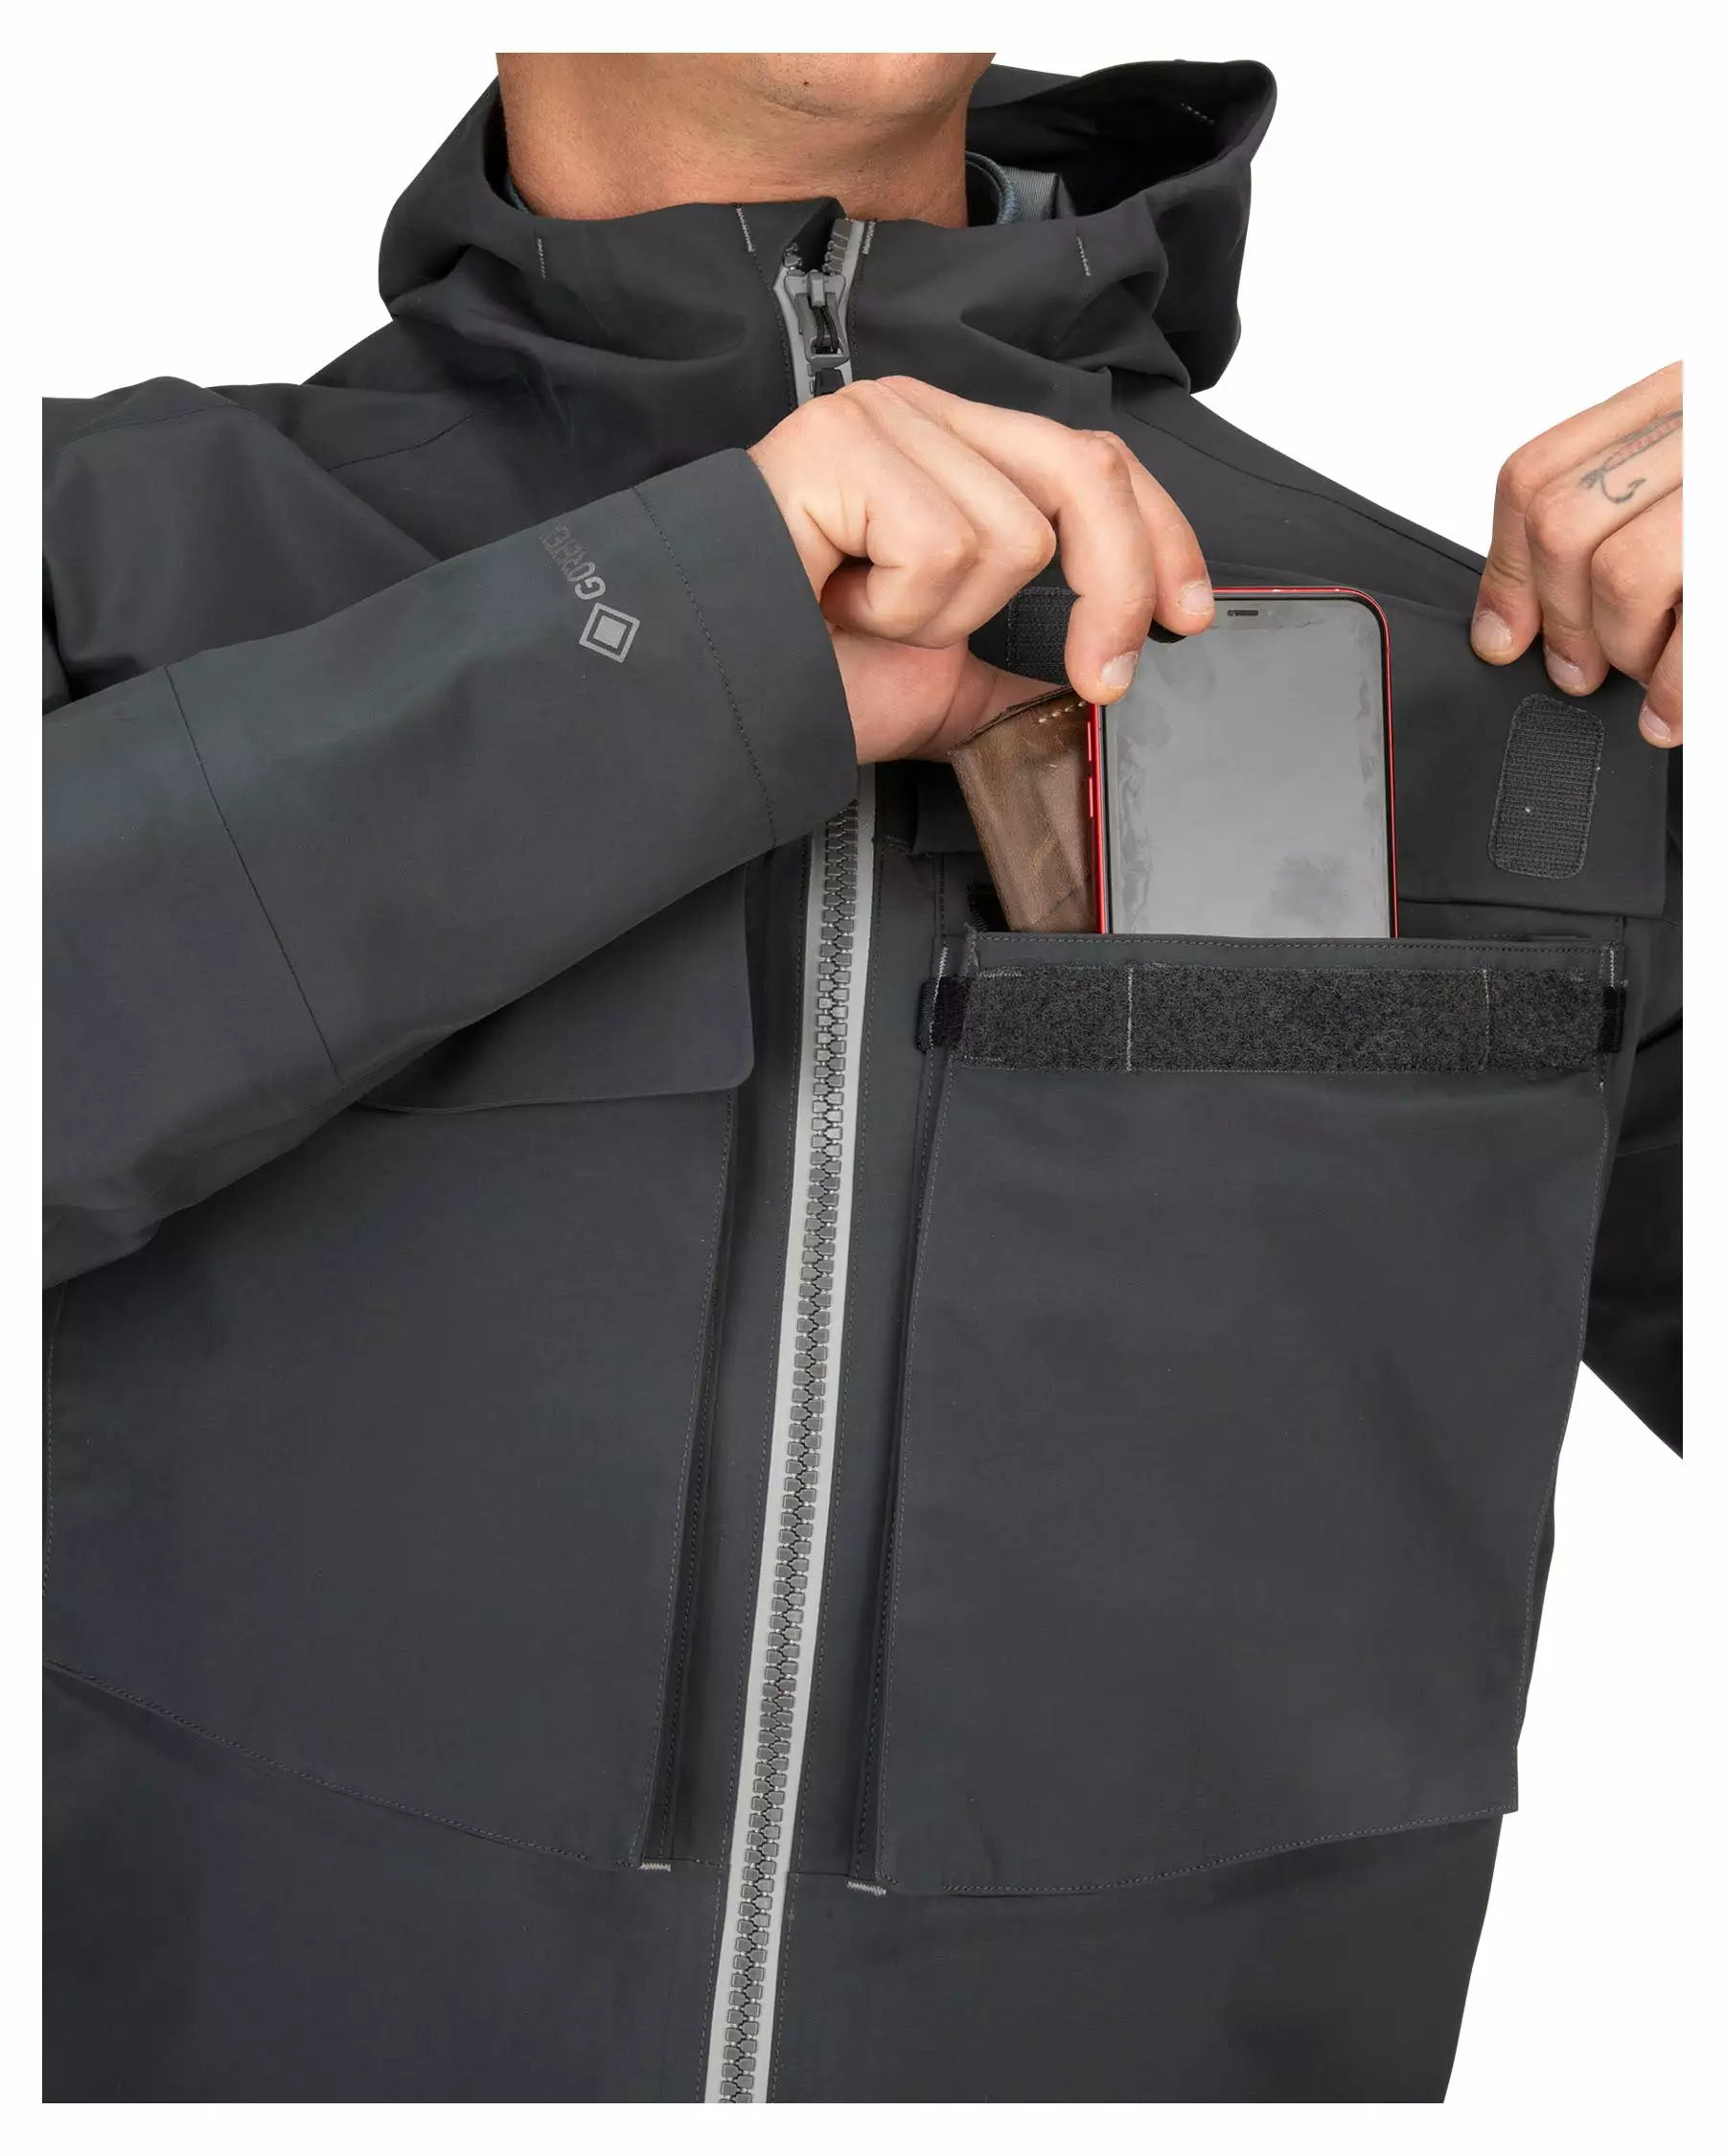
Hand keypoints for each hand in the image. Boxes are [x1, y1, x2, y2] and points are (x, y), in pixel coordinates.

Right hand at [748, 376, 1213, 761]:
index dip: (1160, 535)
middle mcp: (921, 415)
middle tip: (1103, 674)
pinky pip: (943, 545)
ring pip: (1012, 533)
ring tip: (867, 618)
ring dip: (946, 617)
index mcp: (953, 451)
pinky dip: (900, 607)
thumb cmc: (804, 672)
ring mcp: (880, 419)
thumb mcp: (950, 676)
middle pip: (1083, 474)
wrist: (709, 693)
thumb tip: (1106, 661)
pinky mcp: (841, 443)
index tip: (1190, 614)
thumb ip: (1027, 652)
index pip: (1091, 460)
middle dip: (1114, 586)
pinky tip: (839, 602)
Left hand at [1471, 363, 1681, 745]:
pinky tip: (1672, 712)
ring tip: (1647, 672)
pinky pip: (1692, 630)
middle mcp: (1700, 424)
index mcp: (1674, 399)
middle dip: (1559, 621)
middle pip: (1564, 526)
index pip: (1537, 474)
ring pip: (1620, 574)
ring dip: (1621, 650)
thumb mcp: (1692, 476)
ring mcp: (1724, 485)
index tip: (1502, 636)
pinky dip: (1675, 690)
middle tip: (1579, 668)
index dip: (1506, 570)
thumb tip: (1513, 620)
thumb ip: (1615, 514)